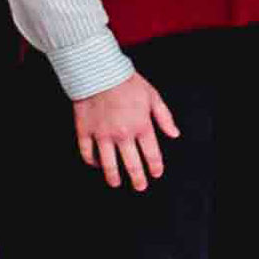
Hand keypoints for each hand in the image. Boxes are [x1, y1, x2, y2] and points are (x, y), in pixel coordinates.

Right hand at [73, 72, 179, 190]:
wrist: (99, 72)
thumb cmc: (128, 83)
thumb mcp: (153, 97)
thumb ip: (164, 118)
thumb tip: (174, 134)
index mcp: (142, 126)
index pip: (151, 155)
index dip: (155, 167)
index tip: (156, 174)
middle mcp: (123, 135)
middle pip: (132, 164)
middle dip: (138, 179)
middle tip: (140, 186)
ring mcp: (102, 135)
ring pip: (109, 164)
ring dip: (113, 177)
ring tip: (116, 183)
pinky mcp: (85, 132)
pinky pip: (87, 154)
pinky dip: (92, 162)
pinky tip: (97, 164)